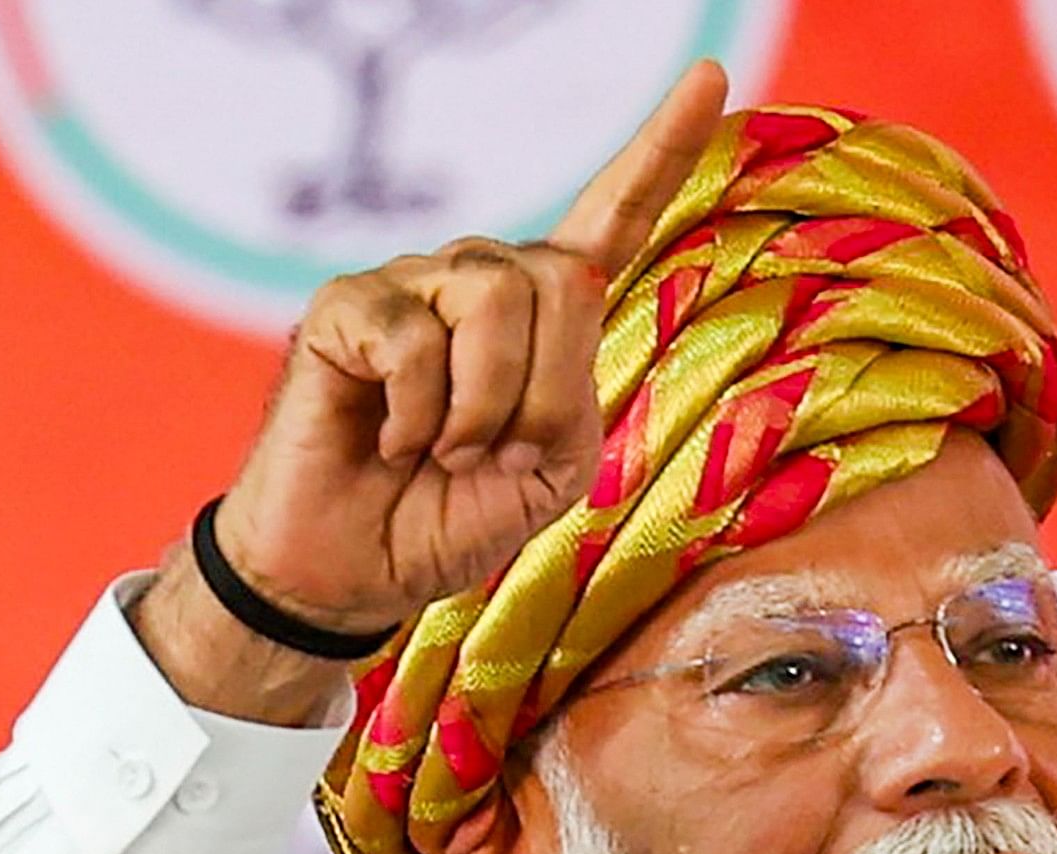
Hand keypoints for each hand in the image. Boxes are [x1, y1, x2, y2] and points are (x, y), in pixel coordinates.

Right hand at [137, 58, 729, 722]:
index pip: (613, 218)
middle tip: (492, 456)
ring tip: (441, 452)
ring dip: (481, 405)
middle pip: (559, 278)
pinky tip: (387, 444)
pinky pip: (412, 338)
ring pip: (491, 299)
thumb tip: (550, 285)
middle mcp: (482, 282)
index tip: (709, 79)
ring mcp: (413, 284)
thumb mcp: (549, 465)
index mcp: (546, 317)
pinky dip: (414, 416)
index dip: (662, 151)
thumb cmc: (454, 517)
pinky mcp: (347, 306)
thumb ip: (571, 382)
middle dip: (538, 390)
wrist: (359, 571)